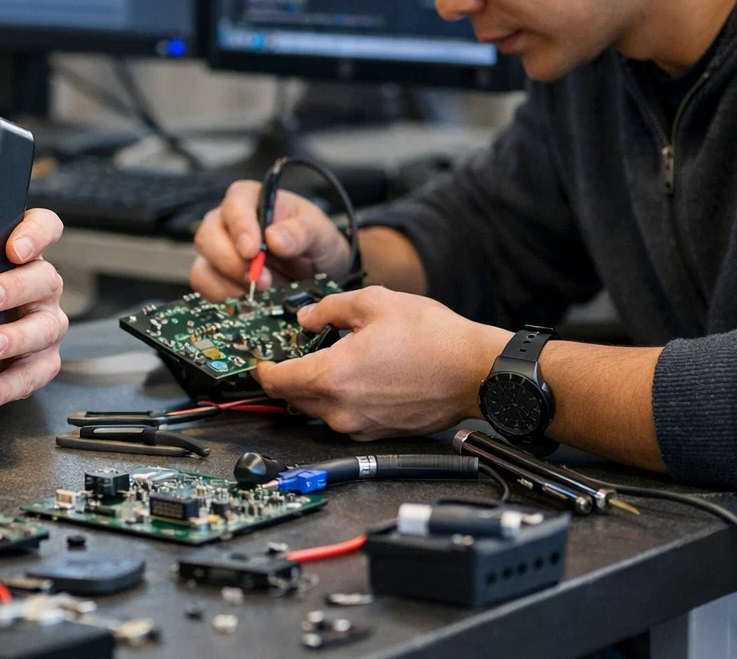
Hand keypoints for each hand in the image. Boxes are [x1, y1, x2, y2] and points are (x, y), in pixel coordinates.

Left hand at [0, 209, 67, 407]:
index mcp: (25, 255)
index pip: (44, 228)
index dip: (35, 234)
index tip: (14, 248)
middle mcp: (42, 286)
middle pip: (44, 278)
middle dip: (14, 288)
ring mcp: (45, 323)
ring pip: (46, 326)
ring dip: (16, 337)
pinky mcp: (43, 360)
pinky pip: (37, 372)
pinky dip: (13, 382)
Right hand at [191, 180, 351, 300]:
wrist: (315, 273)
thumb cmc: (313, 243)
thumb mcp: (320, 234)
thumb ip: (302, 232)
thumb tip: (274, 238)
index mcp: (252, 199)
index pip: (235, 204)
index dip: (240, 227)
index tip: (252, 251)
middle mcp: (227, 222)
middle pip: (209, 236)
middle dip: (233, 263)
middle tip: (263, 280)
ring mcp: (217, 250)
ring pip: (203, 265)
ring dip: (230, 285)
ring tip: (261, 294)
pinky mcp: (214, 276)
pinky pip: (205, 287)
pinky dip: (225, 297)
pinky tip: (250, 301)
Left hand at [253, 286, 510, 438]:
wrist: (477, 372)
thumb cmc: (434, 338)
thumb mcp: (375, 303)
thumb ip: (330, 309)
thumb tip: (306, 317)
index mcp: (332, 376)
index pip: (275, 381)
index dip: (261, 368)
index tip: (260, 359)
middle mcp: (340, 409)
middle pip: (292, 398)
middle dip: (287, 376)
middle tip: (295, 353)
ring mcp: (359, 426)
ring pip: (317, 409)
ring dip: (314, 388)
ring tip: (333, 360)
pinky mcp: (378, 434)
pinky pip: (343, 418)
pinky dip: (340, 400)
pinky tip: (357, 377)